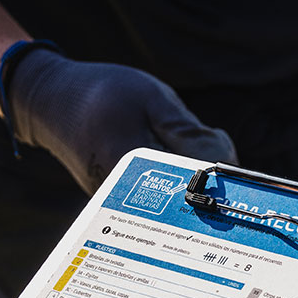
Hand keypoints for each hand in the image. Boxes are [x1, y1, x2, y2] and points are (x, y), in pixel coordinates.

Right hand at [4, 48, 237, 192]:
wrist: (51, 101)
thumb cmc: (104, 92)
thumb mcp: (151, 98)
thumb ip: (189, 133)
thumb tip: (226, 165)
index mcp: (132, 167)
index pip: (191, 190)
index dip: (224, 186)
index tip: (247, 181)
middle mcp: (123, 196)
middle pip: (184, 205)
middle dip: (214, 191)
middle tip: (235, 174)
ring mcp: (121, 203)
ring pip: (173, 204)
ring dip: (197, 187)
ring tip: (211, 167)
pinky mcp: (122, 202)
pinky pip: (160, 200)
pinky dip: (178, 185)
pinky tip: (190, 170)